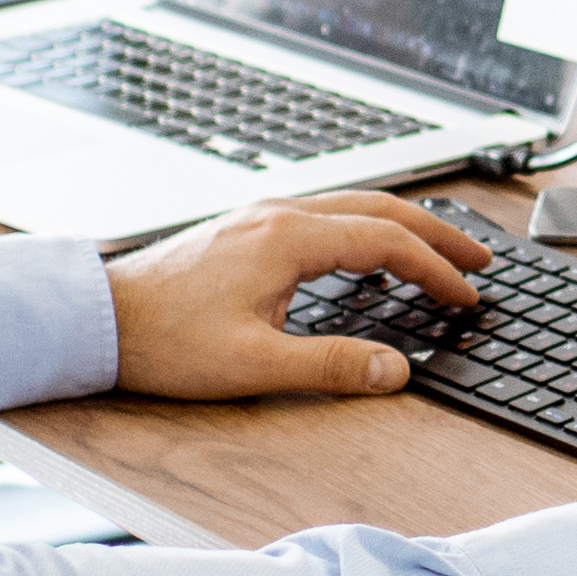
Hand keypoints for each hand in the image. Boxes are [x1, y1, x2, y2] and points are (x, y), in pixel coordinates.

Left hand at [108, 191, 503, 395]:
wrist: (97, 320)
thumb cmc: (164, 342)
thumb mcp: (254, 365)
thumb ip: (331, 365)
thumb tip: (396, 370)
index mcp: (286, 239)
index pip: (387, 241)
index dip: (436, 269)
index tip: (467, 296)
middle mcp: (277, 216)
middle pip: (379, 208)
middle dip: (436, 233)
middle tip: (479, 259)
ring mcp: (258, 218)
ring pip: (351, 206)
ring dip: (402, 226)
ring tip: (437, 252)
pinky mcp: (244, 230)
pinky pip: (323, 215)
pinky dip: (363, 228)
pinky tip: (366, 254)